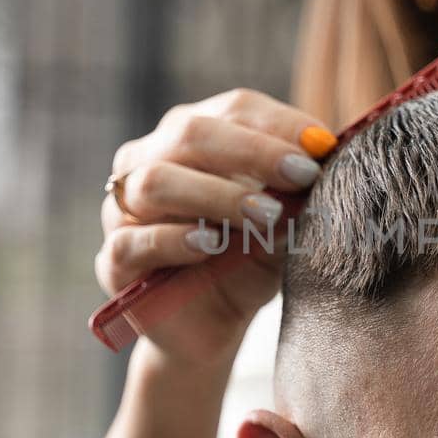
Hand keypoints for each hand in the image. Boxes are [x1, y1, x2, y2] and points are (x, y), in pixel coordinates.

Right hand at [97, 90, 336, 366]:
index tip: (324, 147)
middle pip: (191, 133)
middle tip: (304, 175)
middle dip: (255, 151)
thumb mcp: (282, 225)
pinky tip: (211, 244)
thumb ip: (294, 196)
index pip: (234, 109)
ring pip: (158, 181)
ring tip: (268, 215)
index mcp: (193, 137)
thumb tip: (322, 167)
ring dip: (220, 195)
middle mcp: (149, 160)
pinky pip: (134, 240)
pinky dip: (176, 239)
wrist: (214, 327)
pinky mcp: (114, 260)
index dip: (280, 123)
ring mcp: (124, 209)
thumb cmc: (248, 261)